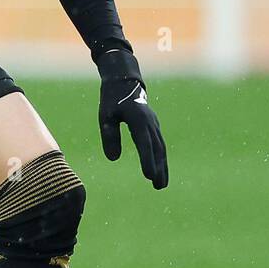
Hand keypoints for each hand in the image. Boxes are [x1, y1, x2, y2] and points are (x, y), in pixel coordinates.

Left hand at [97, 49, 167, 188]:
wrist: (124, 80)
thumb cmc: (111, 99)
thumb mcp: (106, 116)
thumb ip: (110, 136)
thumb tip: (113, 159)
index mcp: (138, 120)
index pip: (144, 144)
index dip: (147, 161)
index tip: (149, 176)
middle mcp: (150, 123)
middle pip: (157, 149)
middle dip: (159, 169)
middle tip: (159, 186)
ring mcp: (154, 124)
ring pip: (161, 148)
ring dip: (162, 166)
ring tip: (161, 184)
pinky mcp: (154, 125)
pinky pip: (159, 144)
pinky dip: (160, 157)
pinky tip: (160, 168)